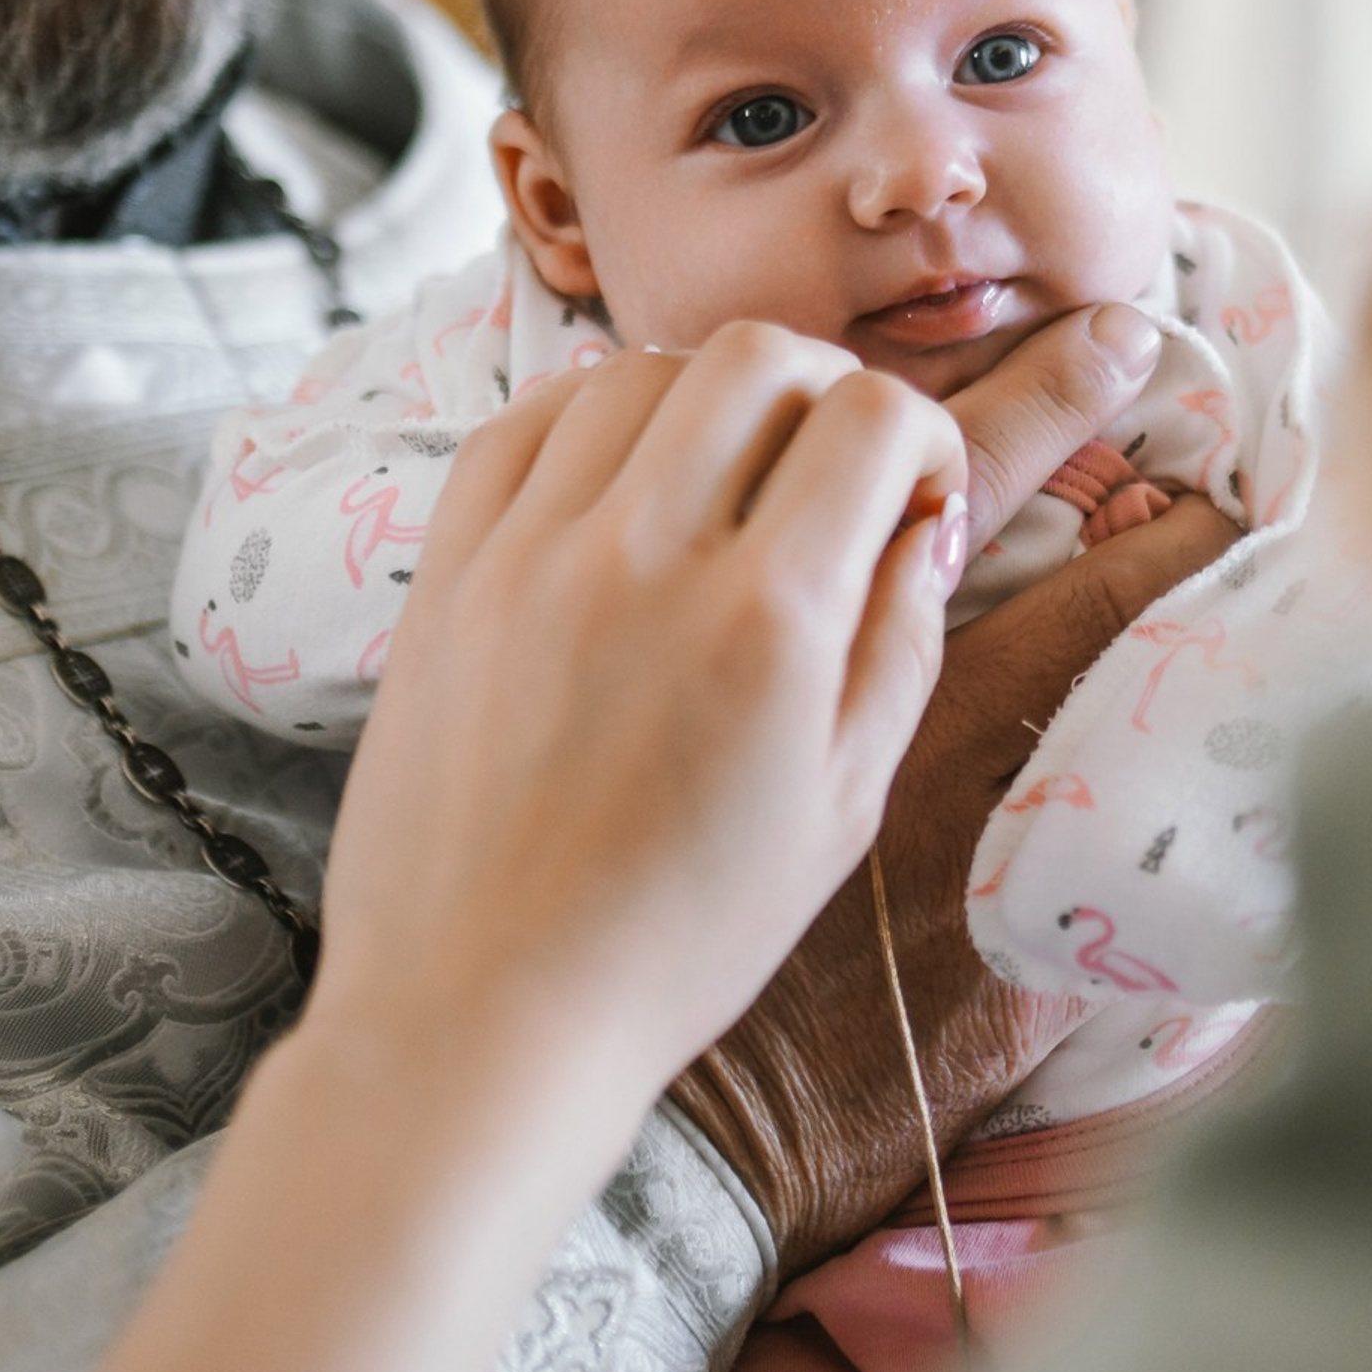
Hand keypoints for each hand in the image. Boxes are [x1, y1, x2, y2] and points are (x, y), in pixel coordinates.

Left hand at [46, 323, 968, 1371]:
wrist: (485, 1015)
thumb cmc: (683, 935)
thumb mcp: (845, 805)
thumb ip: (899, 642)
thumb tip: (918, 522)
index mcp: (767, 623)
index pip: (873, 417)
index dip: (924, 432)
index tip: (917, 492)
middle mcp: (647, 558)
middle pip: (754, 355)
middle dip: (824, 385)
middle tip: (831, 459)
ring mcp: (530, 555)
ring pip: (636, 371)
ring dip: (707, 396)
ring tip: (724, 472)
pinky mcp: (447, 572)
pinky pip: (523, 421)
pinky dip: (590, 416)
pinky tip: (623, 478)